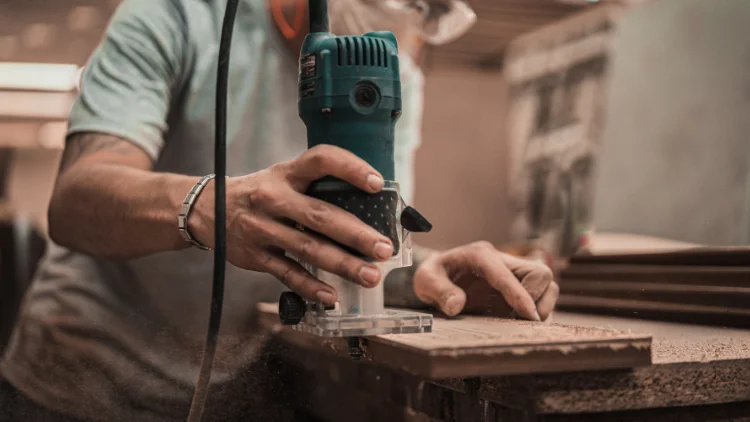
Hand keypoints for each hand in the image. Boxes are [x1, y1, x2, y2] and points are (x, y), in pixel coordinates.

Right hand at [190, 145, 394, 305]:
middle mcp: (274, 199)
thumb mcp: (283, 177)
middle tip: (384, 248)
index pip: (320, 160)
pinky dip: (310, 287)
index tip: (376, 183)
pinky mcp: (255, 256)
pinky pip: (287, 274)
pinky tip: (332, 296)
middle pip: (320, 216)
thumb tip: (370, 204)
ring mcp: (263, 228)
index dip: (349, 168)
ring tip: (370, 275)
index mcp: (287, 174)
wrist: (208, 209)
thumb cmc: (261, 192)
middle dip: (356, 234)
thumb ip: (316, 187)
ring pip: (308, 249)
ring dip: (342, 264)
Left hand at [412, 242, 558, 320]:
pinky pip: (542, 295)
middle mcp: (501, 260)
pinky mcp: (518, 286)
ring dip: (542, 305)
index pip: (506, 273)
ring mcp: (512, 273)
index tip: (529, 315)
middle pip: (539, 272)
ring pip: (546, 283)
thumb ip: (439, 290)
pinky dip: (538, 310)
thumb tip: (456, 305)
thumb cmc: (433, 276)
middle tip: (517, 319)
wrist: (438, 275)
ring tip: (520, 321)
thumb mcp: (425, 281)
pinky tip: (519, 321)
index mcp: (479, 255)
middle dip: (536, 298)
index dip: (519, 294)